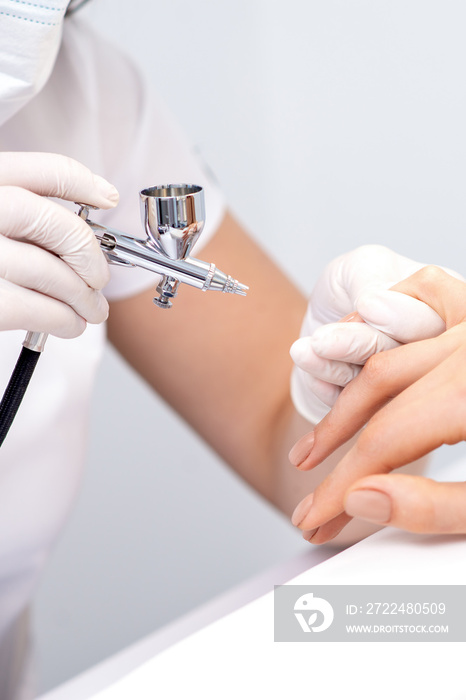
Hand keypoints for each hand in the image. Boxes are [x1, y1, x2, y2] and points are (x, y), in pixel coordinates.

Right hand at [0, 152, 118, 337]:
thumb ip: (14, 214)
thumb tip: (78, 233)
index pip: (43, 172)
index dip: (83, 183)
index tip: (107, 198)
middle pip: (56, 225)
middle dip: (88, 255)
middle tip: (98, 279)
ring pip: (51, 273)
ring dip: (83, 297)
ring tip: (91, 310)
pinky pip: (35, 309)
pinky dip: (63, 320)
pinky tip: (69, 324)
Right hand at [289, 266, 465, 540]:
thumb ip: (435, 506)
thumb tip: (362, 498)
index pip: (384, 443)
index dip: (340, 487)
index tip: (316, 518)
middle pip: (376, 390)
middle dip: (333, 443)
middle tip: (308, 487)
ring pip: (390, 342)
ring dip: (348, 384)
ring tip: (321, 434)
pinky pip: (429, 289)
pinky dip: (393, 304)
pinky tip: (370, 332)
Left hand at [290, 245, 452, 424]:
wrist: (318, 329)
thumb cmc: (347, 290)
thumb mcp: (359, 269)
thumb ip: (370, 282)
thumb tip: (373, 302)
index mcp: (444, 306)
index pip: (433, 319)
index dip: (402, 316)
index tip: (365, 305)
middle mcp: (434, 350)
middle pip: (409, 358)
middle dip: (361, 345)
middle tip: (320, 340)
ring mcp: (408, 387)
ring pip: (379, 385)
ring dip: (334, 366)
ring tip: (302, 349)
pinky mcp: (378, 412)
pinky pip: (355, 407)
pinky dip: (326, 384)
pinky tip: (307, 362)